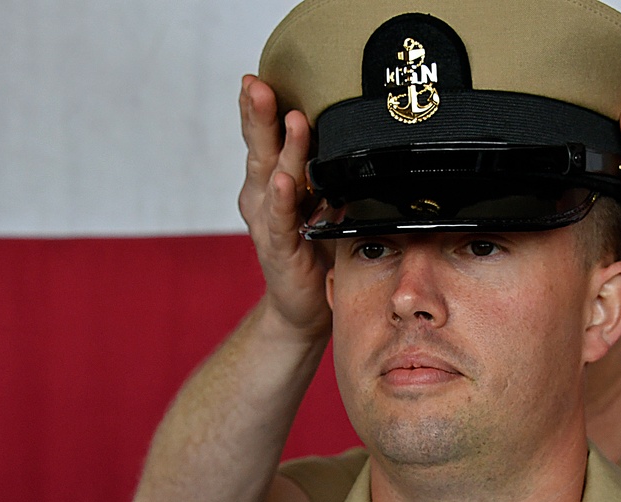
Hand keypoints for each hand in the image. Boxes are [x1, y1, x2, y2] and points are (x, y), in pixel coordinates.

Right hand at [238, 74, 331, 340]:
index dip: (261, 109)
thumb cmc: (316, 251)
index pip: (266, 138)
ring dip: (282, 146)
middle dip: (258, 113)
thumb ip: (333, 175)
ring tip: (285, 116)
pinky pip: (283, 220)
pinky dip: (283, 199)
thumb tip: (364, 141)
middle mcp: (263, 197)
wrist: (304, 305)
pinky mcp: (280, 249)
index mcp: (272, 182)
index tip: (259, 76)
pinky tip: (283, 181)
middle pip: (261, 147)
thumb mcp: (327, 204)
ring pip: (272, 176)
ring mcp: (269, 222)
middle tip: (256, 83)